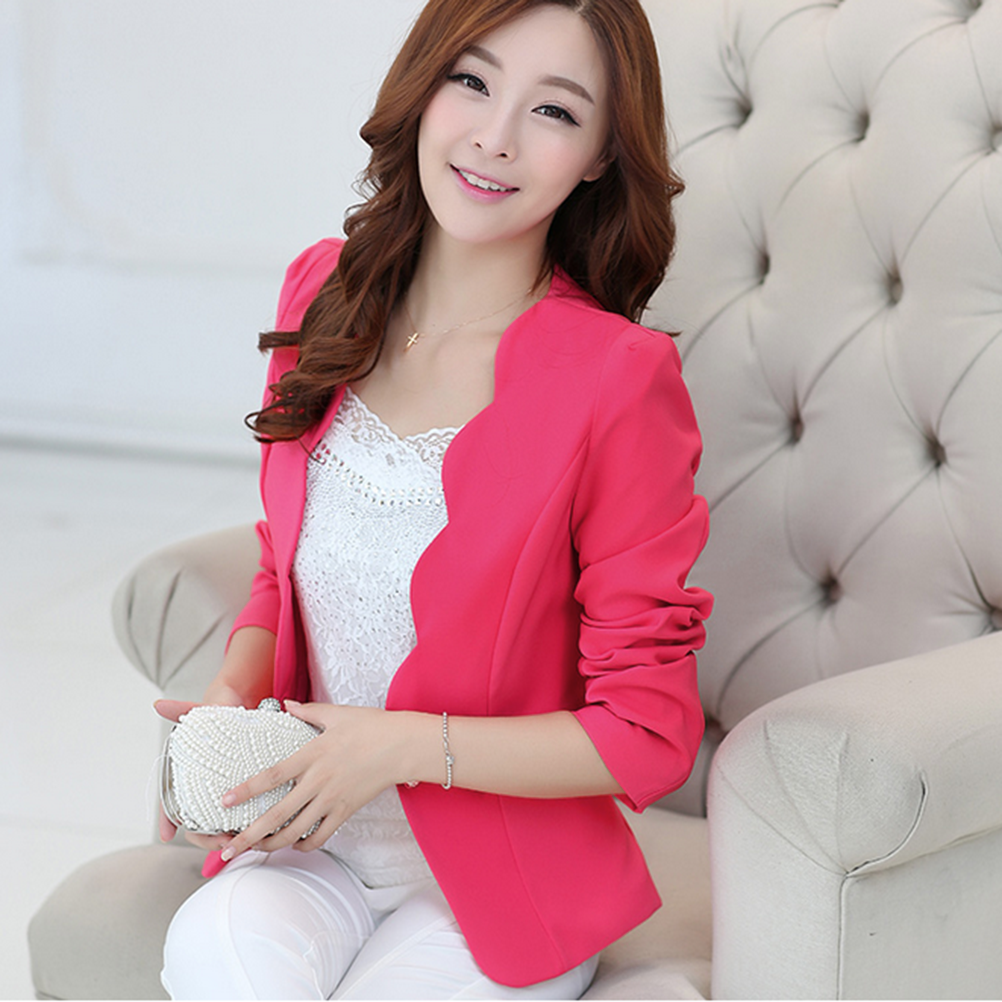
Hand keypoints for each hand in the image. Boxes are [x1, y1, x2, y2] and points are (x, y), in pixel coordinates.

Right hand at [154, 688, 247, 848]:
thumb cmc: (221, 712)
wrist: (246, 704)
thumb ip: (184, 709)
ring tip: (239, 840)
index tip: (167, 835)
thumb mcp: (205, 711)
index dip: (167, 818)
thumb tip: (159, 705)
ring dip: (226, 838)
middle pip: (197, 823)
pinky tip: (256, 833)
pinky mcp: (245, 792)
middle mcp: (203, 788)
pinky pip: (242, 816)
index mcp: (188, 774)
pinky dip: (246, 828)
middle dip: (205, 838)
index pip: (171, 801)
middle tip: (223, 840)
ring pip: (218, 826)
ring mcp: (224, 792)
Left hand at [216, 702, 411, 861]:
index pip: (271, 776)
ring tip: (255, 851)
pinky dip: (304, 845)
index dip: (246, 790)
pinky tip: (294, 845)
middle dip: (249, 835)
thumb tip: (286, 705)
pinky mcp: (346, 811)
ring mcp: (332, 800)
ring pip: (296, 831)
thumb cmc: (371, 726)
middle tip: (227, 849)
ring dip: (272, 845)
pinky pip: (321, 836)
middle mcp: (318, 781)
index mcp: (312, 755)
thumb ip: (307, 712)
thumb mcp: (336, 714)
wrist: (402, 745)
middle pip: (277, 814)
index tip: (224, 802)